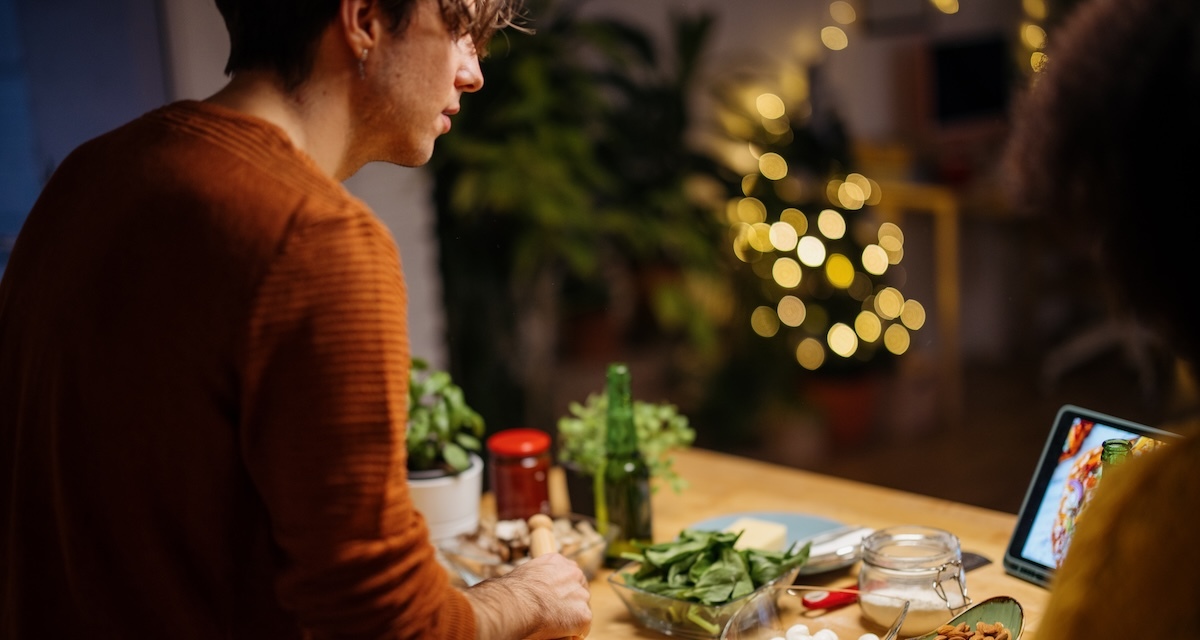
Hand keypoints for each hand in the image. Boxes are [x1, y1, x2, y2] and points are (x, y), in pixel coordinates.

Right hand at [464, 553, 591, 639]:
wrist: (516, 604)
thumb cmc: (511, 592)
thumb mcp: (523, 574)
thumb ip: (534, 577)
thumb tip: (525, 587)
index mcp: (558, 561)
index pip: (568, 574)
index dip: (562, 589)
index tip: (555, 599)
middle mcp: (573, 573)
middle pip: (579, 590)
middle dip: (571, 602)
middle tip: (555, 614)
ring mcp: (581, 594)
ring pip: (581, 609)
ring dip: (570, 617)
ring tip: (553, 624)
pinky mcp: (583, 615)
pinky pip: (582, 627)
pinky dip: (572, 632)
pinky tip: (558, 632)